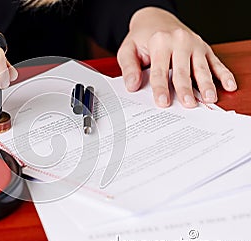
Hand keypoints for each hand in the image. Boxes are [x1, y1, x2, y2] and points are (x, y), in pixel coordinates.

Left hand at [117, 7, 236, 107]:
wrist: (155, 20)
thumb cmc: (141, 39)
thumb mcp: (127, 50)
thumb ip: (129, 67)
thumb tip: (132, 85)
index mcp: (160, 42)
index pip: (160, 70)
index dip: (161, 88)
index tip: (163, 102)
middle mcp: (179, 41)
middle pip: (182, 70)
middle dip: (185, 88)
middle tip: (188, 104)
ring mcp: (194, 44)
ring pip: (201, 68)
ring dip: (206, 84)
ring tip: (209, 99)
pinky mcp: (204, 48)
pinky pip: (215, 62)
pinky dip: (223, 75)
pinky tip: (228, 86)